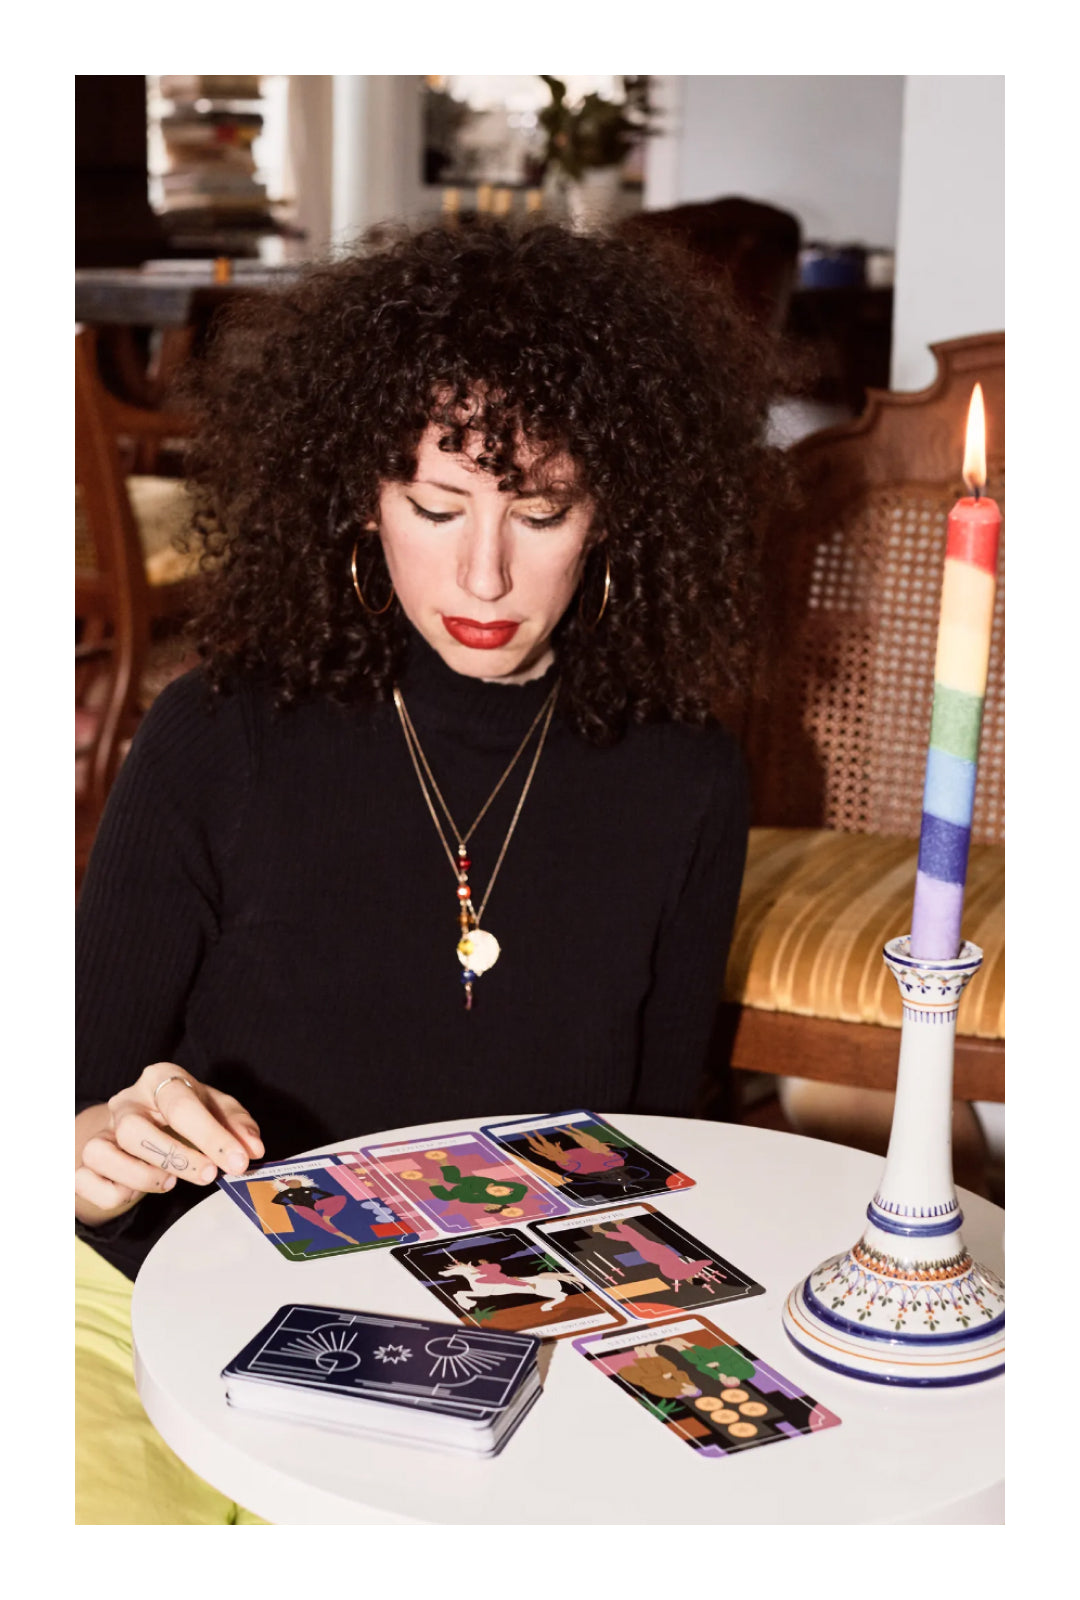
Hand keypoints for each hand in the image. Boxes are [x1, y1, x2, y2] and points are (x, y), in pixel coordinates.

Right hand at [75, 1063, 263, 1217]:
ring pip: (101, 1154)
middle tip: (209, 1175)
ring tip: (170, 1182)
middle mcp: (125, 1103)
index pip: (181, 1105)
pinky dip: (115, 1193)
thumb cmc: (185, 1116)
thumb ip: (237, 1126)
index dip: (212, 1136)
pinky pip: (86, 1181)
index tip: (239, 1162)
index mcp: (158, 1080)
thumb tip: (252, 1150)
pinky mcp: (84, 1160)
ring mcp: (100, 1131)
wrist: (143, 1124)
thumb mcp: (216, 1109)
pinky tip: (139, 1188)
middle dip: (176, 1158)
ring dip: (142, 1177)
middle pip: (134, 1131)